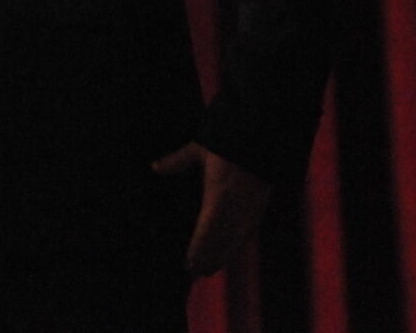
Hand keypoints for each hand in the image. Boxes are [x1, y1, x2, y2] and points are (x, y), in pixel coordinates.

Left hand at [152, 142, 271, 276]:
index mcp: (219, 194)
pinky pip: (248, 234)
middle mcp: (236, 207)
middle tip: (194, 274)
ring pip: (236, 242)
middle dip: (208, 259)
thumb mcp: (200, 150)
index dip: (198, 250)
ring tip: (208, 270)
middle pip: (221, 242)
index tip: (188, 263)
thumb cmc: (226, 145)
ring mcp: (250, 210)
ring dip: (223, 257)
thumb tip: (155, 167)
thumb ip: (177, 161)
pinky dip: (237, 246)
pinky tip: (230, 253)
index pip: (207, 230)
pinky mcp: (259, 209)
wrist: (260, 141)